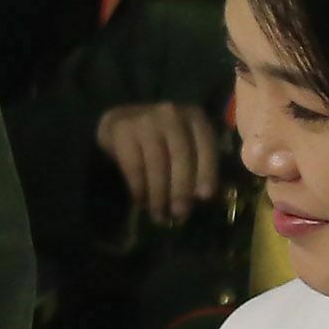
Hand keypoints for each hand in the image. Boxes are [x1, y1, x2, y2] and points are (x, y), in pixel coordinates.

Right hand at [95, 99, 225, 229]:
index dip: (207, 172)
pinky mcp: (122, 130)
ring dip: (158, 194)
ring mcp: (145, 120)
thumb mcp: (185, 143)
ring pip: (156, 163)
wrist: (121, 121)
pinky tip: (141, 201)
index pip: (205, 146)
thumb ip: (197, 164)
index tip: (204, 197)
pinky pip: (134, 166)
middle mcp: (171, 114)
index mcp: (194, 117)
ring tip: (159, 214)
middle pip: (180, 155)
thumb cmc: (162, 140)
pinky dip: (139, 188)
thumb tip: (200, 197)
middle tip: (179, 214)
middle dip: (181, 188)